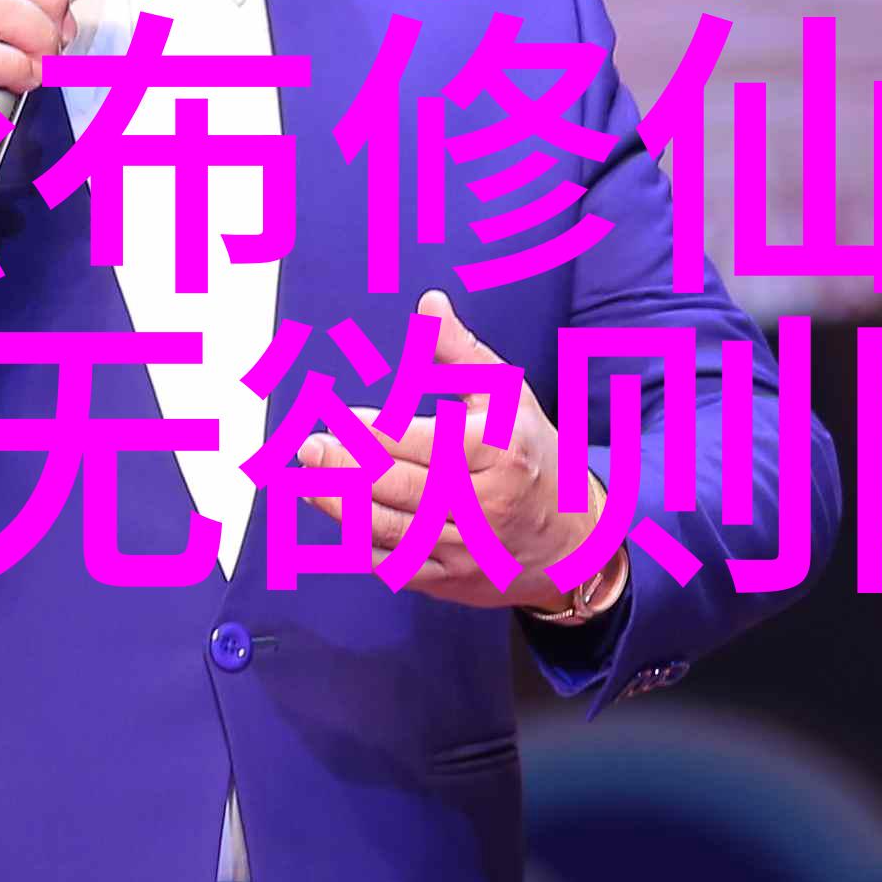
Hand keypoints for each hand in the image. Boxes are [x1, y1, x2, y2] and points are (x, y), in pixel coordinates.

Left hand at [298, 292, 610, 613]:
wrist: (573, 542)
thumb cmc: (532, 455)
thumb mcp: (507, 396)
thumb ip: (460, 352)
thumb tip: (429, 302)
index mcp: (499, 451)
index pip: (422, 441)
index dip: (372, 431)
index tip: (335, 416)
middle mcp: (484, 503)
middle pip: (401, 485)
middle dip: (346, 467)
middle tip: (309, 446)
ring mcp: (468, 548)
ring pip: (393, 528)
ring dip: (342, 505)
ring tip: (307, 480)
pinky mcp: (452, 580)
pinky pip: (398, 564)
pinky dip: (362, 543)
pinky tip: (338, 517)